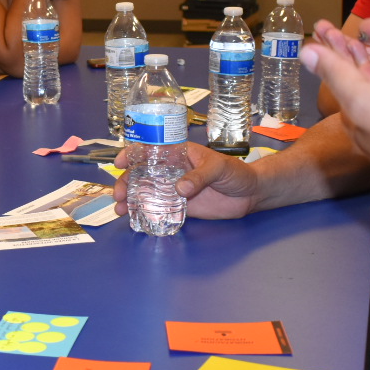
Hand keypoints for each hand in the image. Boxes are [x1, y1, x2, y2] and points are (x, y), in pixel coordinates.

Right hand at [113, 142, 263, 219]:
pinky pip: (160, 209)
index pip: (150, 150)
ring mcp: (174, 189)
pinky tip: (135, 218)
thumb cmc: (235, 172)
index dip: (132, 154)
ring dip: (131, 200)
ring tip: (120, 210)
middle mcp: (172, 170)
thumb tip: (179, 188)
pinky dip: (146, 213)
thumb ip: (199, 176)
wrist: (250, 194)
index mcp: (179, 154)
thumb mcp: (218, 167)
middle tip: (118, 195)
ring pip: (147, 192)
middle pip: (142, 174)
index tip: (119, 163)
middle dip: (126, 183)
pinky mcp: (181, 206)